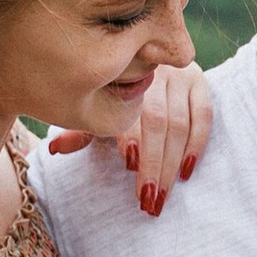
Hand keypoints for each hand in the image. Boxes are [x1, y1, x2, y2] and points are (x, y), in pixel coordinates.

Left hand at [47, 63, 213, 214]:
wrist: (143, 56)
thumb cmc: (113, 91)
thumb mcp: (96, 108)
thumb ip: (81, 130)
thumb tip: (54, 150)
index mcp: (123, 75)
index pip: (131, 110)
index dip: (132, 138)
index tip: (130, 167)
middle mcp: (153, 71)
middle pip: (158, 122)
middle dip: (154, 164)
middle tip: (148, 200)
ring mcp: (179, 74)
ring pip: (180, 124)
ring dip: (172, 164)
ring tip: (162, 196)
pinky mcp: (199, 81)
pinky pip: (203, 116)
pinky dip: (196, 145)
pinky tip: (186, 172)